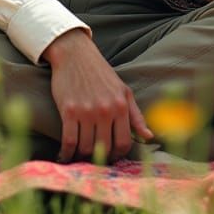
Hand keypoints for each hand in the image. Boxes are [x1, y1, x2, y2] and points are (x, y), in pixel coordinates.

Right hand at [43, 29, 151, 161]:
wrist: (76, 55)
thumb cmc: (101, 74)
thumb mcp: (124, 91)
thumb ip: (136, 116)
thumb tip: (149, 137)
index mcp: (121, 106)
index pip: (124, 143)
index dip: (118, 155)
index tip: (111, 156)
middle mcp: (106, 110)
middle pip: (104, 148)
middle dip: (100, 157)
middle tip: (94, 159)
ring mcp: (87, 111)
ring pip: (86, 147)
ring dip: (82, 156)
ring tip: (79, 156)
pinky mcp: (69, 111)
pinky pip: (69, 141)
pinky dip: (66, 153)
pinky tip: (64, 155)